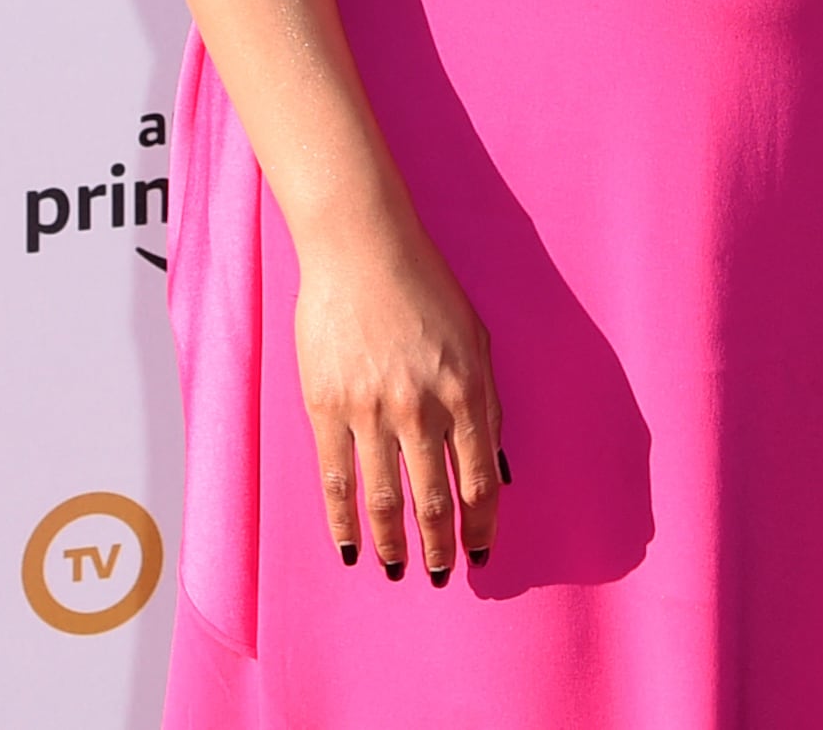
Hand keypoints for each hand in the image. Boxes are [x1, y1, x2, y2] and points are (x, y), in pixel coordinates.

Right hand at [293, 205, 502, 582]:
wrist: (362, 248)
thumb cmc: (426, 288)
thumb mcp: (477, 341)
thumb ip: (489, 404)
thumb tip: (496, 467)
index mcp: (466, 391)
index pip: (481, 481)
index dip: (483, 525)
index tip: (481, 552)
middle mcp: (421, 407)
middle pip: (435, 500)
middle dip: (441, 547)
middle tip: (440, 574)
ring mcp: (370, 409)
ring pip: (384, 499)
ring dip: (394, 545)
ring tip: (399, 569)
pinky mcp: (326, 406)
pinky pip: (336, 479)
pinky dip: (343, 521)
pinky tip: (350, 547)